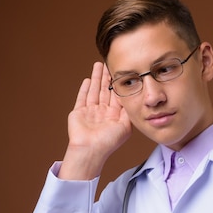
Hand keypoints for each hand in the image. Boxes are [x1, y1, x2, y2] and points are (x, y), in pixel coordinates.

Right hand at [59, 62, 131, 179]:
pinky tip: (88, 79)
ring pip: (94, 91)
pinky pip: (82, 97)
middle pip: (105, 90)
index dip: (119, 83)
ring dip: (96, 78)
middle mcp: (102, 112)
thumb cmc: (109, 141)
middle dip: (107, 77)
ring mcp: (90, 112)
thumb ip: (128, 112)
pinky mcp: (79, 112)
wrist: (91, 149)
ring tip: (98, 65)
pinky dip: (85, 88)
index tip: (121, 71)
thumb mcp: (125, 126)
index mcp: (114, 116)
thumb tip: (134, 98)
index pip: (117, 95)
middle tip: (108, 62)